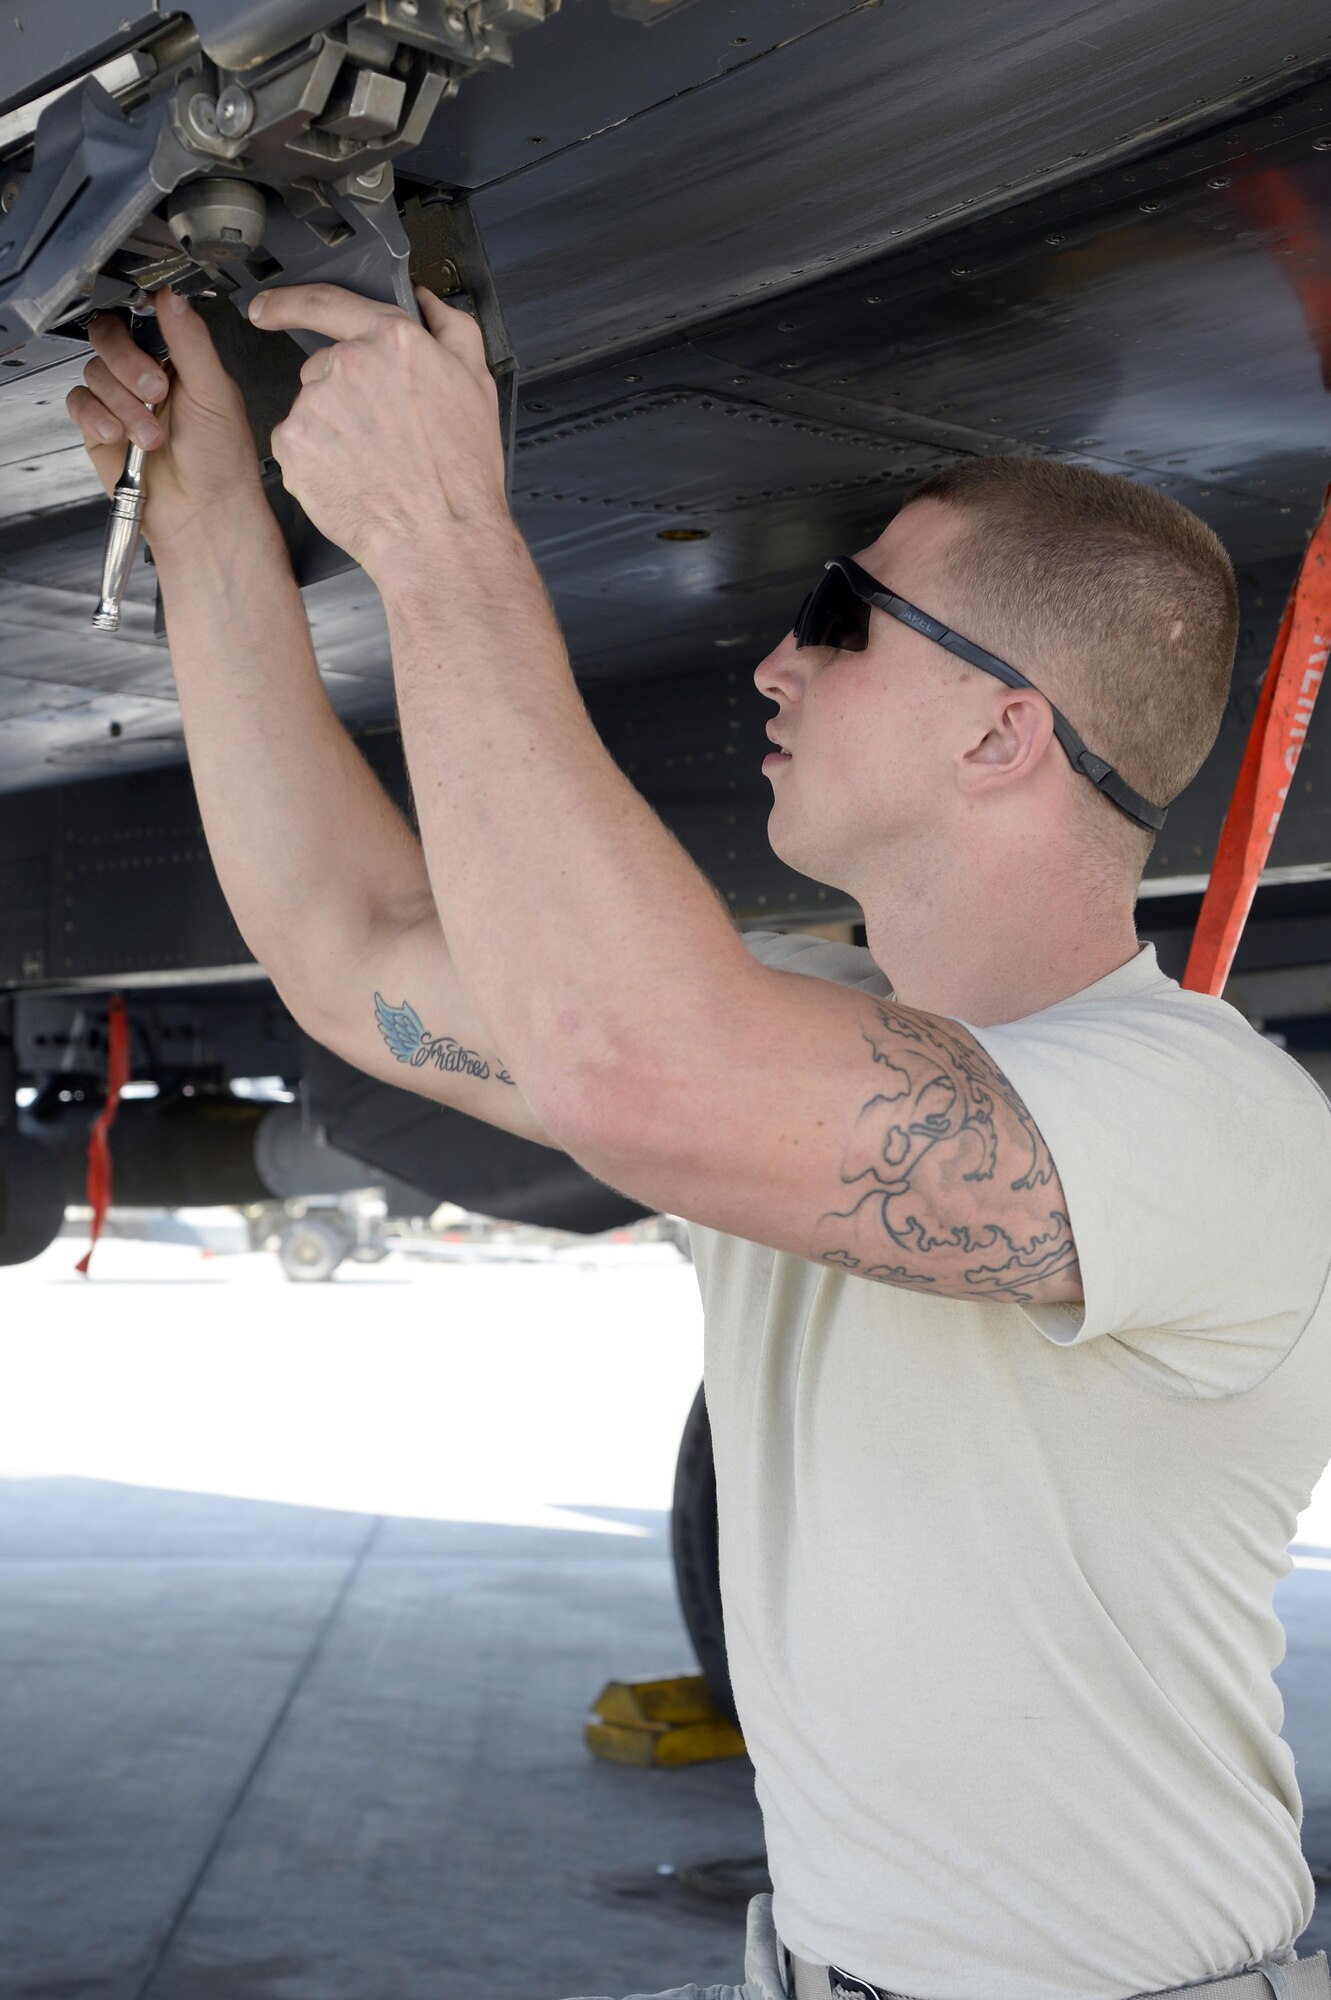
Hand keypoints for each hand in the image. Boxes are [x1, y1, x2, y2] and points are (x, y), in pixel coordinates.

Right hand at [65, 290, 264, 558]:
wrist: (205, 514)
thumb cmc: (222, 462)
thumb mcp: (215, 392)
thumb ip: (190, 341)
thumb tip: (172, 296)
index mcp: (177, 359)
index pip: (141, 318)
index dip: (140, 324)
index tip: (154, 341)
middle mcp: (145, 376)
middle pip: (108, 337)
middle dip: (129, 363)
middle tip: (156, 391)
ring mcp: (121, 401)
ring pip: (94, 371)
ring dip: (123, 403)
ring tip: (152, 435)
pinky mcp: (99, 428)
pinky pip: (80, 403)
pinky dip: (97, 416)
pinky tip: (118, 435)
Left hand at [248, 283, 512, 582]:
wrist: (438, 538)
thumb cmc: (461, 472)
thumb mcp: (477, 383)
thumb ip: (450, 328)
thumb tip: (427, 303)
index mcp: (392, 342)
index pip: (326, 302)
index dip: (288, 302)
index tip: (268, 308)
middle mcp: (347, 365)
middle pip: (324, 367)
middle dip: (344, 394)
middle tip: (380, 434)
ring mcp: (315, 405)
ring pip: (311, 409)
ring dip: (332, 429)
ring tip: (373, 463)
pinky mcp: (294, 446)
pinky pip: (296, 444)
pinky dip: (316, 460)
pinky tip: (351, 478)